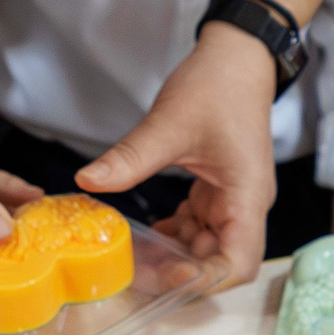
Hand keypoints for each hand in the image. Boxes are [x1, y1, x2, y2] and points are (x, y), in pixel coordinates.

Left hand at [74, 21, 276, 283]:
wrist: (238, 56)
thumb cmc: (217, 85)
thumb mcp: (169, 123)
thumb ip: (131, 158)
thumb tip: (87, 181)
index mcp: (246, 195)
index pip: (239, 262)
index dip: (205, 278)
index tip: (167, 272)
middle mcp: (245, 204)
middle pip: (220, 260)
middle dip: (180, 270)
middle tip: (134, 271)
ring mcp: (233, 198)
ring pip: (207, 245)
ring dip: (175, 253)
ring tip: (132, 256)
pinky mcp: (218, 190)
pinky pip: (199, 225)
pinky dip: (175, 233)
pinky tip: (145, 233)